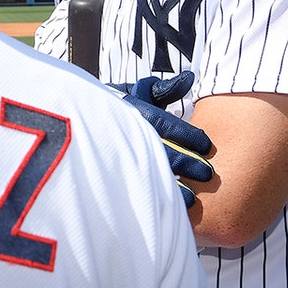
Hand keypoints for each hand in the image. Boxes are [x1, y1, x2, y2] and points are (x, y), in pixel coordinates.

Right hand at [110, 72, 213, 207]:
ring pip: (143, 172)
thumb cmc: (119, 107)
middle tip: (207, 173)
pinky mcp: (108, 173)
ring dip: (171, 187)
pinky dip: (151, 200)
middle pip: (155, 149)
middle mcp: (119, 130)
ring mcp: (112, 153)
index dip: (185, 134)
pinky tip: (169, 209)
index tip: (206, 145)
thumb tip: (190, 78)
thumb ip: (164, 89)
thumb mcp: (138, 93)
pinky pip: (131, 187)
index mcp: (128, 109)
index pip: (159, 122)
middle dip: (184, 163)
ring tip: (192, 198)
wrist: (81, 120)